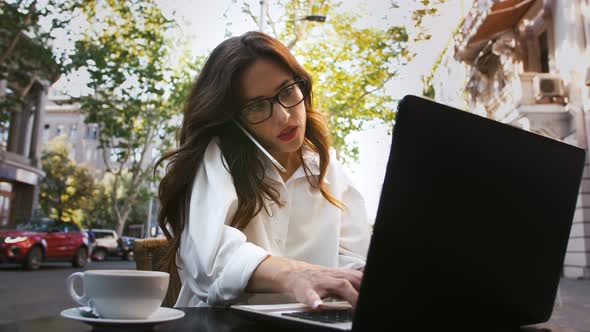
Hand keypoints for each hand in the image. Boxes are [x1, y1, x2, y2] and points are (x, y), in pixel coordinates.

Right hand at [247, 256, 362, 308]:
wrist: (293, 274)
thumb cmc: (317, 279)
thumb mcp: (335, 278)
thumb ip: (350, 282)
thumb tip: (366, 288)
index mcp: (339, 275)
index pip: (358, 277)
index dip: (367, 283)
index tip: (376, 292)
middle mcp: (331, 277)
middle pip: (352, 280)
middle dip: (361, 291)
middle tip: (367, 302)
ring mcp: (319, 282)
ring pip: (335, 284)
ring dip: (348, 293)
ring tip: (356, 304)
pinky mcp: (305, 289)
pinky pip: (310, 294)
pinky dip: (314, 300)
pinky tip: (317, 306)